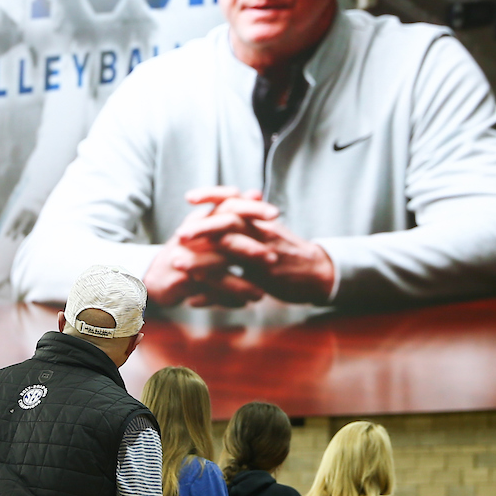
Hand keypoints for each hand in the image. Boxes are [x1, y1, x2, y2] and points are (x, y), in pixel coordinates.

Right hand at [145, 187, 265, 307]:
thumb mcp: (210, 228)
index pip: (228, 204)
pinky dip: (227, 299)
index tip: (276, 214)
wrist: (155, 277)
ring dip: (241, 282)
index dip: (252, 208)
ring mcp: (187, 256)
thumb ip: (234, 212)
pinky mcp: (181, 278)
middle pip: (224, 235)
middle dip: (251, 247)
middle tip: (273, 259)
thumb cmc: (190, 252)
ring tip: (260, 295)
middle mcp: (194, 234)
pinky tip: (242, 306)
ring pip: (217, 267)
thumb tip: (257, 192)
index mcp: (204, 218)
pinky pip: (208, 290)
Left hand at [185, 191, 335, 304]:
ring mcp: (263, 256)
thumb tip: (240, 195)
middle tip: (179, 234)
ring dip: (200, 260)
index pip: (234, 200)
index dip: (211, 195)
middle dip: (202, 228)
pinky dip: (212, 294)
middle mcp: (261, 234)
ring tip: (178, 264)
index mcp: (260, 220)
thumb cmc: (289, 250)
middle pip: (228, 224)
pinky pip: (235, 286)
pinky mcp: (265, 280)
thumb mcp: (271, 229)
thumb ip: (253, 215)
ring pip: (229, 254)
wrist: (318, 273)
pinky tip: (193, 300)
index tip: (188, 197)